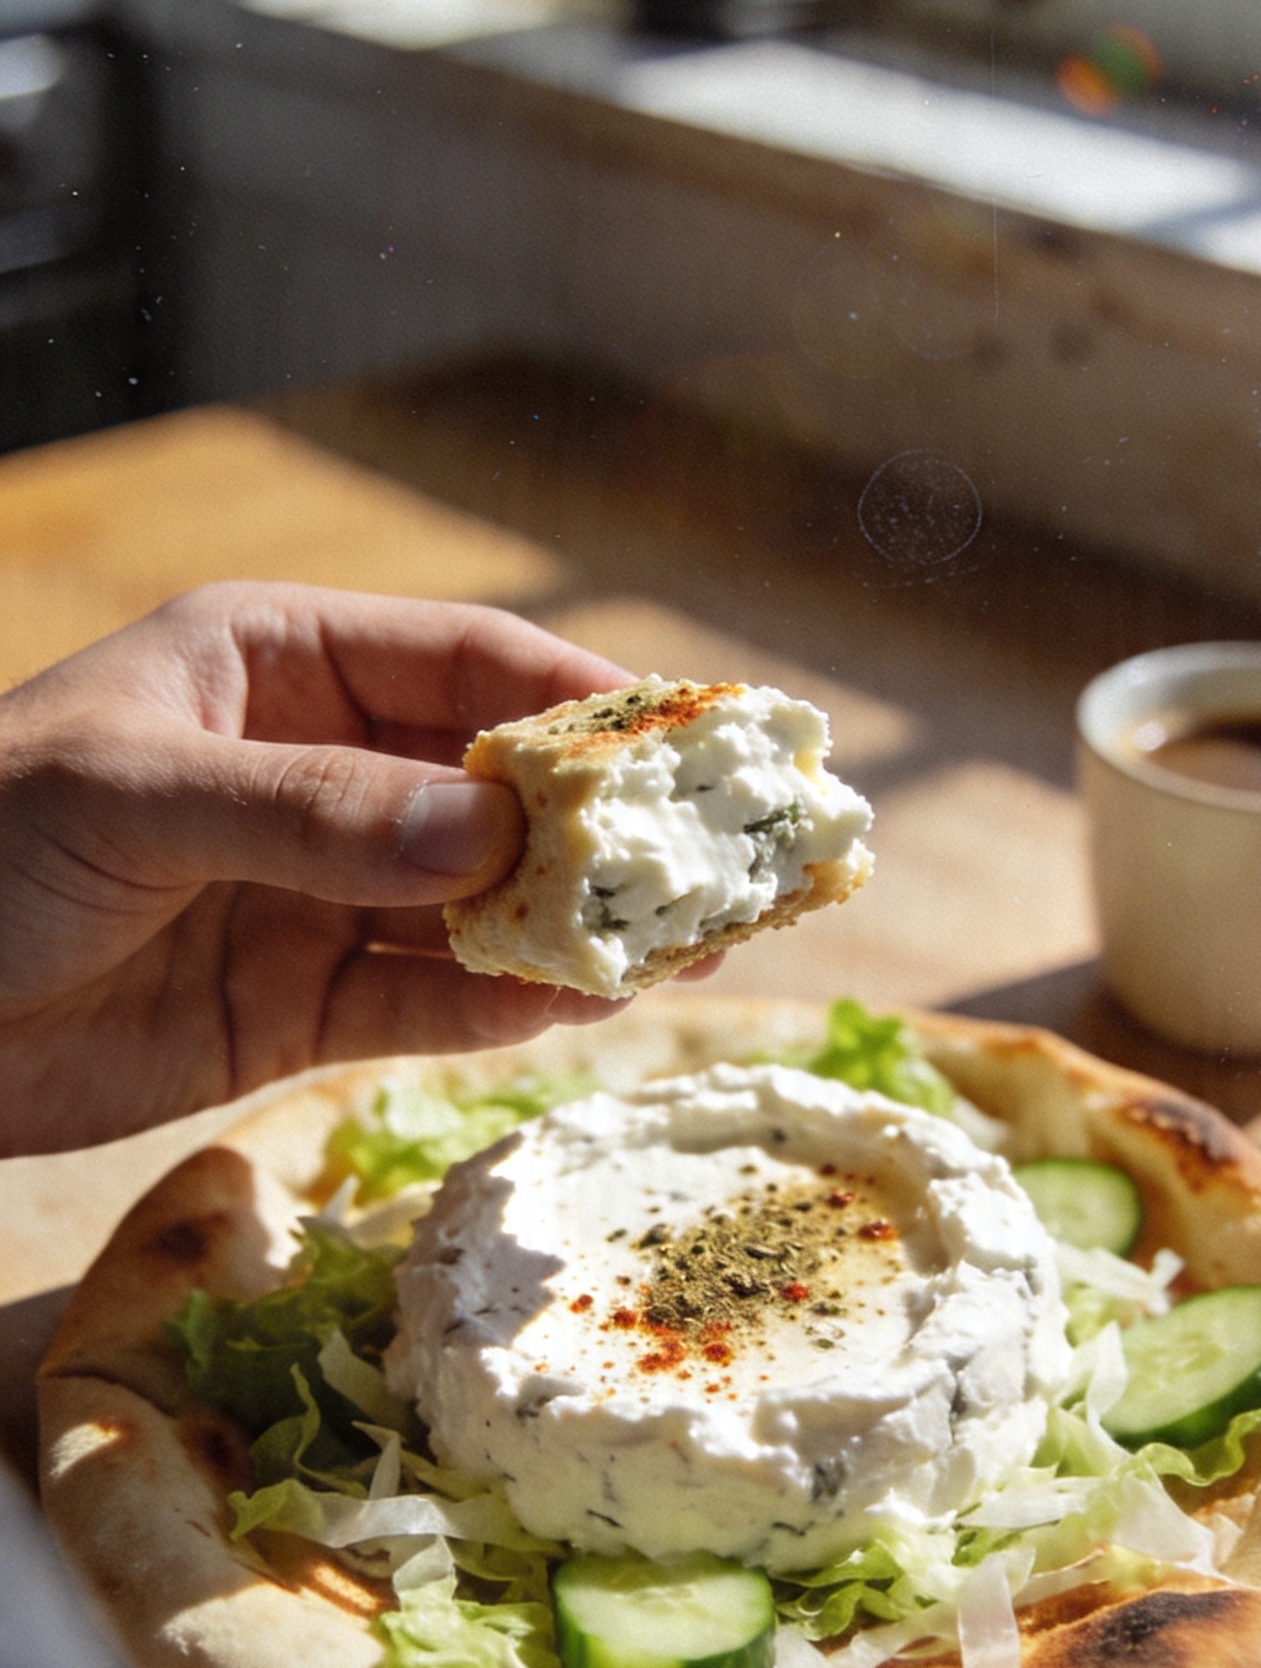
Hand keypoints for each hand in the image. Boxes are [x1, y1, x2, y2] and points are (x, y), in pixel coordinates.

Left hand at [0, 583, 632, 1154]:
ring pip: (477, 902)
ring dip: (574, 923)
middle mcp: (316, 768)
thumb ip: (315, 813)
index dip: (586, 696)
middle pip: (495, 786)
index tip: (693, 740)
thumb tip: (492, 837)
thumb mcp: (134, 800)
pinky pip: (422, 998)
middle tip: (719, 859)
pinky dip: (499, 1005)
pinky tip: (577, 1007)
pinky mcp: (294, 1005)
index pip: (467, 660)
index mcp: (276, 664)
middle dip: (605, 823)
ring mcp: (313, 891)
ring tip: (688, 945)